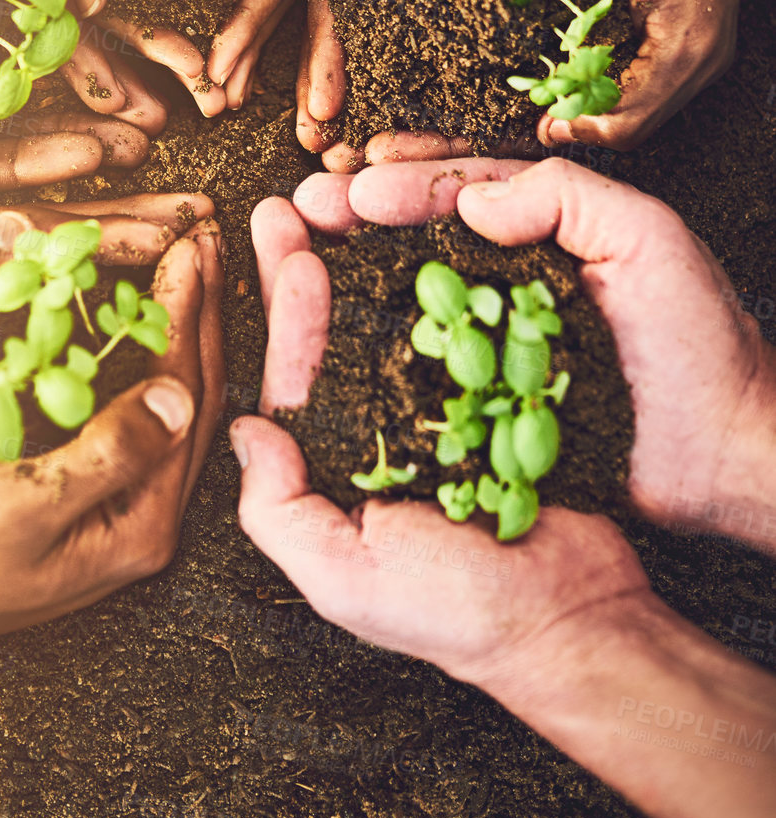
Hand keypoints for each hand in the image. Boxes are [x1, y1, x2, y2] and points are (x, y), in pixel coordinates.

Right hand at [0, 222, 223, 642]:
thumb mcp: (18, 507)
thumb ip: (105, 456)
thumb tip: (177, 397)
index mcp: (141, 524)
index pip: (185, 398)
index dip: (187, 317)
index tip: (187, 249)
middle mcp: (144, 516)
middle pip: (194, 395)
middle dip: (199, 313)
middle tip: (202, 237)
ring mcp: (120, 505)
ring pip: (170, 399)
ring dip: (179, 327)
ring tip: (184, 263)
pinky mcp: (92, 492)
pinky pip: (135, 409)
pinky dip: (141, 352)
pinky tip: (134, 313)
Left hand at [231, 192, 645, 684]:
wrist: (575, 616)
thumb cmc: (455, 611)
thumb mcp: (344, 576)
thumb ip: (278, 511)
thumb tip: (242, 428)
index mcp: (338, 465)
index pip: (299, 375)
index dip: (286, 310)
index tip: (285, 247)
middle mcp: (383, 427)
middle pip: (335, 333)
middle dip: (305, 266)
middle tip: (287, 201)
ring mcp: (442, 407)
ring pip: (396, 318)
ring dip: (369, 259)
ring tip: (345, 200)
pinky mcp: (501, 393)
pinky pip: (465, 328)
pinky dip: (445, 281)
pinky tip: (427, 232)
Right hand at [289, 156, 775, 545]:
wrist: (725, 456)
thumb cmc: (699, 341)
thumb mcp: (646, 236)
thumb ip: (565, 197)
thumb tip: (470, 197)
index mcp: (546, 228)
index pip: (464, 186)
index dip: (405, 183)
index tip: (354, 188)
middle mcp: (510, 275)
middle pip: (418, 231)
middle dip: (355, 213)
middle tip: (301, 205)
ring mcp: (493, 337)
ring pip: (406, 290)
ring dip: (347, 268)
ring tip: (295, 251)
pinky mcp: (484, 396)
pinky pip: (418, 362)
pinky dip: (368, 342)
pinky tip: (328, 331)